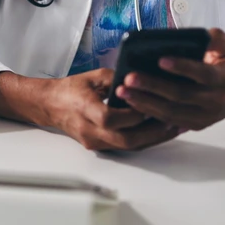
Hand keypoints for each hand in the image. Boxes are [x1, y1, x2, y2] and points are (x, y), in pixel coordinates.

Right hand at [44, 69, 181, 151]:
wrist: (51, 105)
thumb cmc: (70, 89)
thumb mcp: (93, 76)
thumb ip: (117, 79)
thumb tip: (142, 81)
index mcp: (84, 109)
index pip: (111, 119)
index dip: (134, 114)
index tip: (152, 104)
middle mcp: (89, 130)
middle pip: (125, 140)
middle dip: (153, 133)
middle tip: (173, 122)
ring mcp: (94, 142)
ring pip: (129, 147)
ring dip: (153, 139)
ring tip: (173, 128)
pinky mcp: (100, 147)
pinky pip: (126, 147)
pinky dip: (144, 140)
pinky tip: (158, 132)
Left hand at [115, 28, 224, 130]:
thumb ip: (215, 38)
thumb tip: (201, 34)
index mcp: (223, 79)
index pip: (202, 74)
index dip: (182, 67)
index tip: (161, 59)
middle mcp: (214, 101)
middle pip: (180, 95)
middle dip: (153, 86)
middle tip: (130, 77)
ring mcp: (204, 116)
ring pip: (171, 112)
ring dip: (144, 102)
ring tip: (123, 90)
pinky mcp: (194, 125)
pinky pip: (168, 121)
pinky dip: (149, 113)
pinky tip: (131, 102)